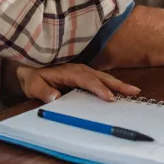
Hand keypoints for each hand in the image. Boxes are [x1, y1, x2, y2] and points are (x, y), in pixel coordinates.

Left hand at [16, 63, 140, 102]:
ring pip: (103, 77)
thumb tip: (55, 98)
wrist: (29, 66)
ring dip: (118, 83)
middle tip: (133, 92)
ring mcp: (82, 71)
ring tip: (134, 91)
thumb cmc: (32, 76)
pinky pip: (100, 79)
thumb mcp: (32, 84)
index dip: (98, 88)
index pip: (86, 80)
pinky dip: (112, 84)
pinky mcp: (84, 75)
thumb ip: (43, 91)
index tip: (110, 98)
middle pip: (100, 76)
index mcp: (67, 71)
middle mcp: (78, 69)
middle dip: (117, 84)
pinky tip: (122, 90)